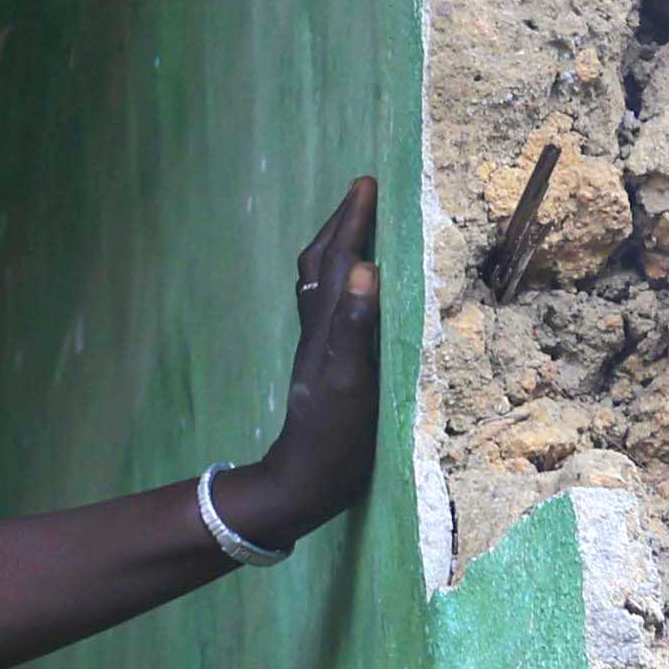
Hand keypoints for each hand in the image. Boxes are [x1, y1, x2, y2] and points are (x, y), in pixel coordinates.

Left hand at [214, 178, 382, 552]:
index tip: (367, 182)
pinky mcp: (325, 368)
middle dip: (341, 225)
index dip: (352, 221)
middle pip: (320, 265)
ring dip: (338, 249)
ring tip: (358, 227)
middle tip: (363, 193)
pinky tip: (353, 291)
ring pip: (320, 285)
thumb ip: (355, 326)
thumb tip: (364, 268)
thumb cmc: (332, 438)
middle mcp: (317, 332)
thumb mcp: (350, 381)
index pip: (338, 260)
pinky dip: (341, 283)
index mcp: (325, 328)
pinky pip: (329, 309)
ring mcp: (318, 350)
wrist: (301, 485)